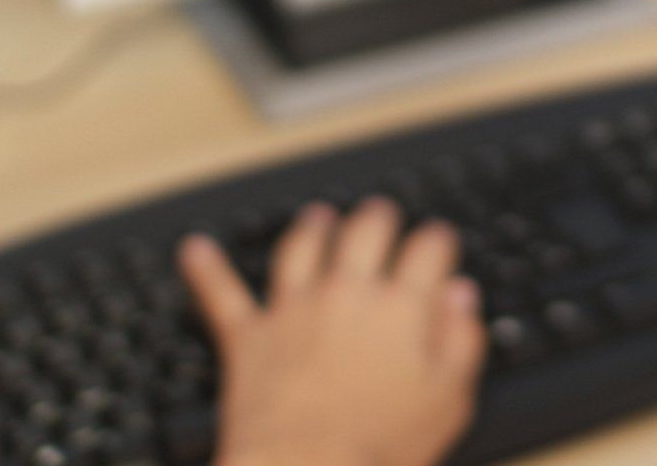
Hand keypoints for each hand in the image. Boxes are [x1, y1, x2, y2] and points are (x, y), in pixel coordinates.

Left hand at [178, 197, 487, 465]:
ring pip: (301, 248)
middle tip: (381, 214)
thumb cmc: (379, 448)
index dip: (437, 241)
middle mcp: (347, 294)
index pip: (427, 250)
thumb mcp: (448, 400)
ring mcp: (294, 311)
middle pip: (364, 231)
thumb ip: (460, 340)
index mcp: (401, 308)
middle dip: (377, 218)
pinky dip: (206, 270)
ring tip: (317, 217)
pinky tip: (195, 250)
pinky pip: (221, 295)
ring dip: (311, 228)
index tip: (439, 242)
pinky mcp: (249, 338)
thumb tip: (461, 297)